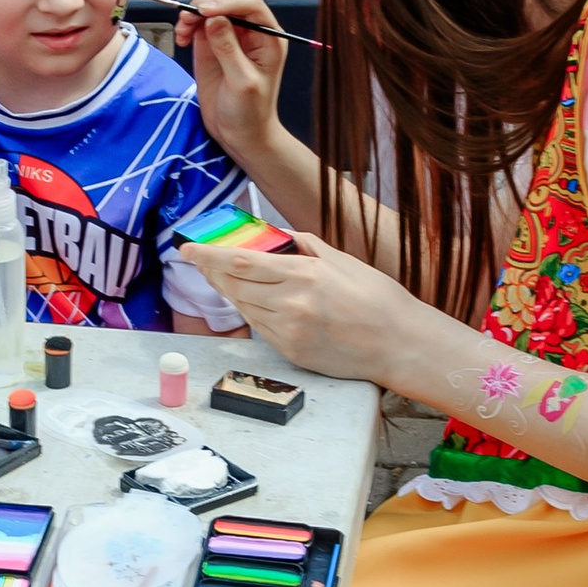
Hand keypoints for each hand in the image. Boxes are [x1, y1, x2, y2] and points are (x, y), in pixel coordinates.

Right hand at [179, 0, 287, 166]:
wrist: (240, 134)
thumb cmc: (250, 112)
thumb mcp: (242, 83)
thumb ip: (229, 50)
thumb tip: (214, 19)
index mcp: (268, 37)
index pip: (250, 4)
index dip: (226, 2)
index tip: (204, 12)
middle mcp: (251, 31)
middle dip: (207, 4)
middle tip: (187, 21)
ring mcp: (230, 36)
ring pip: (211, 8)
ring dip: (193, 14)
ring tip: (181, 32)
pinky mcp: (212, 45)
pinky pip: (198, 24)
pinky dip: (187, 25)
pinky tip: (181, 39)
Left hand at [179, 227, 410, 389]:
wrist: (399, 343)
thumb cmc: (376, 298)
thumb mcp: (340, 259)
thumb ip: (301, 244)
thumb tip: (268, 232)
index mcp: (304, 274)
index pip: (240, 262)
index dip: (208, 255)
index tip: (188, 248)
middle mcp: (291, 304)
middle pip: (234, 286)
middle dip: (213, 272)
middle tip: (202, 261)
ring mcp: (289, 332)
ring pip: (244, 308)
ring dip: (231, 292)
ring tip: (226, 278)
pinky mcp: (290, 353)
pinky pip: (259, 328)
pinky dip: (252, 312)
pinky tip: (256, 302)